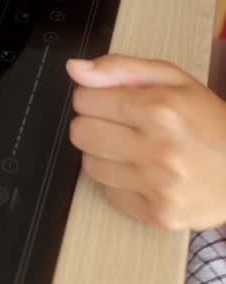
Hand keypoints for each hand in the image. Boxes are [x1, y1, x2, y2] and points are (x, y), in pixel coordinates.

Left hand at [67, 55, 225, 230]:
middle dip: (93, 124)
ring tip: (133, 148)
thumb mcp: (173, 80)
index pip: (85, 99)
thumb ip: (120, 69)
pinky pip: (109, 194)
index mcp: (160, 110)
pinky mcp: (159, 215)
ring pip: (90, 165)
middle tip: (119, 125)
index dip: (93, 97)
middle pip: (81, 133)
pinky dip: (119, 182)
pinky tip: (144, 172)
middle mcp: (158, 150)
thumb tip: (75, 69)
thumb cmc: (209, 121)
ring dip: (104, 154)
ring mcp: (158, 187)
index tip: (109, 101)